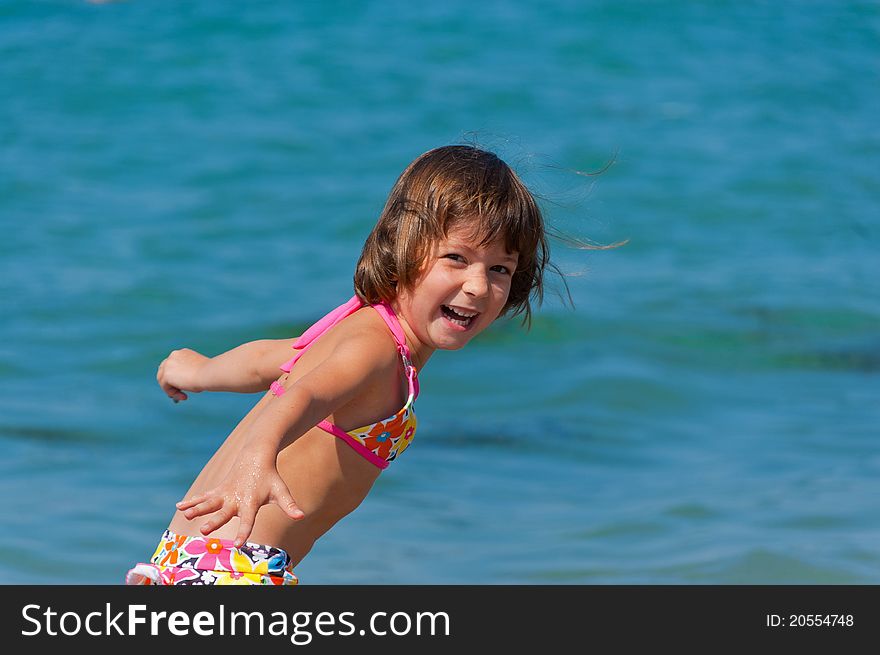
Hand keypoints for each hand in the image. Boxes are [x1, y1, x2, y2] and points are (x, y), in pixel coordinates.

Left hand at [157, 348, 207, 401]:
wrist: (209, 373)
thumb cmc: (209, 373)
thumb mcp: (198, 371)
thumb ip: (188, 374)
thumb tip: (183, 384)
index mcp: (182, 353)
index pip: (172, 364)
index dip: (174, 375)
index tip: (180, 385)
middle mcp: (173, 355)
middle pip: (163, 370)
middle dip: (168, 382)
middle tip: (177, 392)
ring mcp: (168, 364)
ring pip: (163, 380)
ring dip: (172, 390)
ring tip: (184, 396)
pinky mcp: (166, 374)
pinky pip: (166, 387)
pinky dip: (174, 394)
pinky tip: (185, 397)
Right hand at [175, 451, 304, 546]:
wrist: (256, 456)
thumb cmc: (270, 477)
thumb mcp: (281, 491)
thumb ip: (289, 505)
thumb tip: (302, 515)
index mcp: (251, 502)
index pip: (248, 521)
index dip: (243, 532)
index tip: (238, 545)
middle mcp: (235, 499)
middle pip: (224, 512)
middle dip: (214, 522)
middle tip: (204, 531)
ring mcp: (225, 493)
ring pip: (209, 503)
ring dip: (196, 509)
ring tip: (185, 516)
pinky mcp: (218, 489)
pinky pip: (203, 496)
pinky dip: (191, 501)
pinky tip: (179, 507)